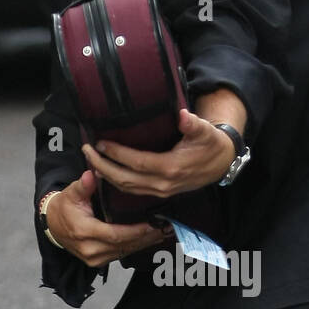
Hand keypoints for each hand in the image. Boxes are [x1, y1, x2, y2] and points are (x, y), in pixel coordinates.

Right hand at [43, 170, 171, 266]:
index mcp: (84, 231)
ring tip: (162, 233)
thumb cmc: (65, 207)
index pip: (115, 235)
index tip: (151, 225)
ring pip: (125, 252)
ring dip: (144, 243)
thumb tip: (90, 174)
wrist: (52, 225)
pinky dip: (136, 247)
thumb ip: (83, 186)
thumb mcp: (71, 193)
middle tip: (165, 228)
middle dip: (145, 238)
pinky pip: (121, 255)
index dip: (135, 231)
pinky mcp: (98, 262)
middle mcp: (90, 249)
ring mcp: (94, 258)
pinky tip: (149, 240)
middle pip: (124, 246)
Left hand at [81, 108, 236, 200]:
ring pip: (126, 187)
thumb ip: (193, 124)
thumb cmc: (211, 144)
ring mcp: (161, 191)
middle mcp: (163, 183)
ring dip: (106, 175)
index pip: (136, 162)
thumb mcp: (206, 132)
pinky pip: (133, 190)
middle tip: (86, 151)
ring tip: (90, 160)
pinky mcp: (160, 192)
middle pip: (124, 179)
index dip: (117, 153)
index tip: (100, 142)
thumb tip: (182, 115)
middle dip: (102, 166)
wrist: (221, 163)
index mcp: (171, 168)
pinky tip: (105, 172)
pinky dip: (116, 182)